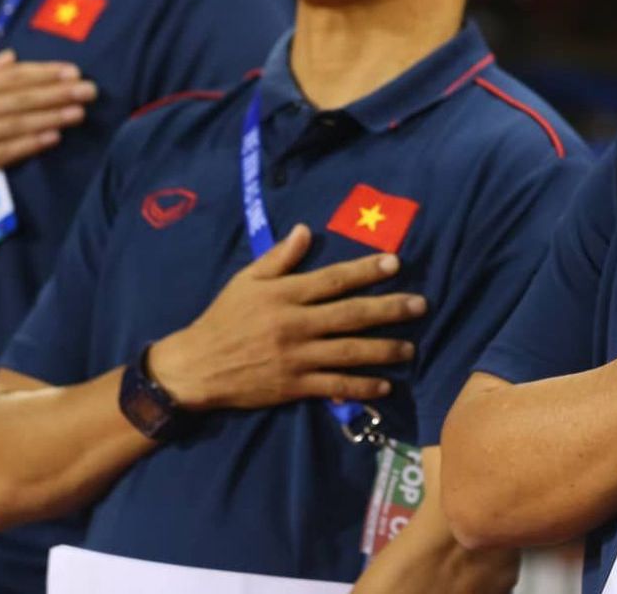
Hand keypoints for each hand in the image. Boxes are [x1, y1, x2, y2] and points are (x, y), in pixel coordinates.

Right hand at [0, 51, 93, 194]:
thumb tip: (11, 58)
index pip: (16, 77)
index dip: (47, 74)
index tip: (73, 71)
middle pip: (26, 98)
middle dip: (61, 93)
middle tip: (91, 90)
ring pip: (23, 123)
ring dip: (54, 116)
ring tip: (80, 111)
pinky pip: (9, 150)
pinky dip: (32, 142)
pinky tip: (54, 136)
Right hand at [147, 223, 426, 410]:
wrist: (195, 367)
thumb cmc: (223, 318)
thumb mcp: (245, 281)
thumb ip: (279, 257)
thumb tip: (306, 230)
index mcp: (284, 295)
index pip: (333, 279)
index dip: (366, 270)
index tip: (395, 263)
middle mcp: (295, 324)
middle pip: (351, 314)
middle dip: (389, 309)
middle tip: (421, 305)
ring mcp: (296, 357)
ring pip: (349, 352)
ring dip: (384, 350)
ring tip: (411, 349)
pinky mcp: (293, 386)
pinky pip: (334, 386)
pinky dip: (360, 387)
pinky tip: (384, 385)